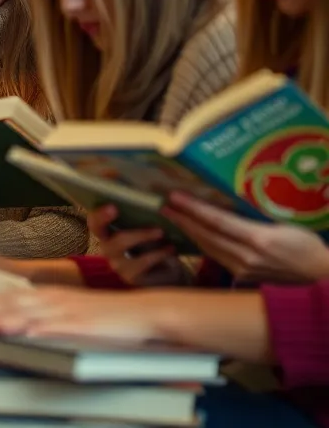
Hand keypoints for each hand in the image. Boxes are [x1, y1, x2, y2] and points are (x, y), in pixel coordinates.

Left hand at [0, 286, 165, 343]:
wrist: (143, 313)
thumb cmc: (106, 319)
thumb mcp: (69, 316)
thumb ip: (44, 322)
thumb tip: (19, 332)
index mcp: (44, 296)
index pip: (2, 300)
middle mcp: (49, 299)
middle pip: (4, 304)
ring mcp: (63, 311)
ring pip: (20, 314)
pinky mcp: (78, 324)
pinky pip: (48, 327)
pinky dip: (29, 330)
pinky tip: (14, 333)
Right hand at [88, 204, 184, 286]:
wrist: (170, 275)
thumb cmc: (157, 245)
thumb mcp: (150, 228)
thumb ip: (142, 215)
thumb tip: (147, 195)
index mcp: (110, 231)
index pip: (95, 218)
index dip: (97, 210)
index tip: (108, 203)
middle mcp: (108, 245)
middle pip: (97, 228)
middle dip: (104, 217)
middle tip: (115, 208)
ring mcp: (116, 262)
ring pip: (120, 242)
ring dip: (141, 234)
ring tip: (160, 231)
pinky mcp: (129, 277)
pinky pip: (141, 261)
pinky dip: (157, 253)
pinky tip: (170, 248)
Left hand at [162, 191, 328, 283]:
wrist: (320, 279)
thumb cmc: (307, 247)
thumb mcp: (284, 225)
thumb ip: (254, 218)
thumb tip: (226, 204)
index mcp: (258, 239)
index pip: (217, 221)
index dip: (193, 209)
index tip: (174, 197)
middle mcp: (246, 256)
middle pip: (206, 235)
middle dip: (182, 219)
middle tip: (163, 204)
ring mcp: (243, 270)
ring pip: (208, 247)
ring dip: (188, 231)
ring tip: (172, 216)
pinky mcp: (242, 278)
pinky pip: (216, 257)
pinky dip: (202, 244)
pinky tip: (193, 234)